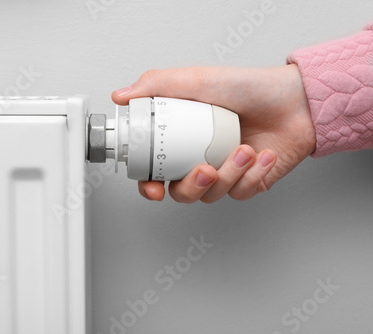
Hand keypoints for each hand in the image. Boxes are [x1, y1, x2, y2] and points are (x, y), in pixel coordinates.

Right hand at [111, 65, 315, 202]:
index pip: (156, 170)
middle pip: (181, 192)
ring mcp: (225, 172)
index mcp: (183, 140)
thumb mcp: (196, 80)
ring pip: (212, 194)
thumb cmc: (248, 88)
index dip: (149, 185)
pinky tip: (261, 155)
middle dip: (192, 187)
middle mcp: (201, 158)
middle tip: (205, 169)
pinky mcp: (249, 182)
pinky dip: (252, 175)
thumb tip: (122, 95)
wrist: (295, 100)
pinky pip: (242, 192)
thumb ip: (156, 86)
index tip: (153, 188)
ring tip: (242, 150)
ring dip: (229, 175)